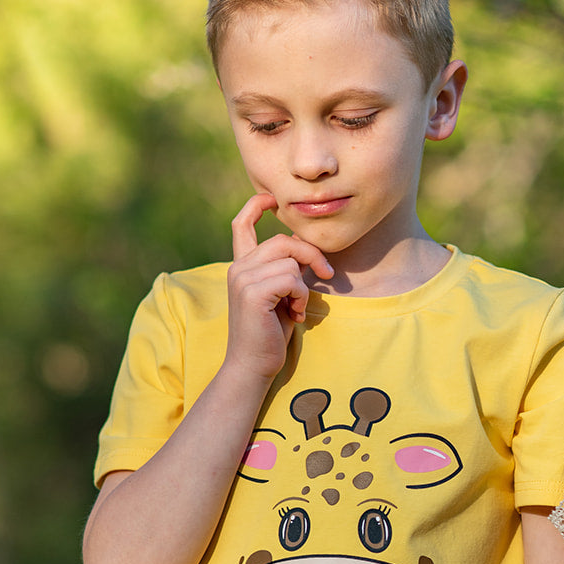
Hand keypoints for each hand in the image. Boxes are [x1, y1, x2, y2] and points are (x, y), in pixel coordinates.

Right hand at [225, 193, 333, 381]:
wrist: (253, 365)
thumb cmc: (270, 333)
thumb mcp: (281, 294)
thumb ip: (287, 270)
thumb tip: (307, 244)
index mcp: (241, 266)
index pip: (242, 224)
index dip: (256, 205)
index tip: (272, 198)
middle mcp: (238, 268)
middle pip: (283, 241)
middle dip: (311, 256)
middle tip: (326, 276)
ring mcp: (242, 279)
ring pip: (290, 261)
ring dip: (304, 286)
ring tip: (297, 307)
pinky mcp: (253, 292)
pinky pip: (292, 278)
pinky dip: (301, 296)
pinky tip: (296, 314)